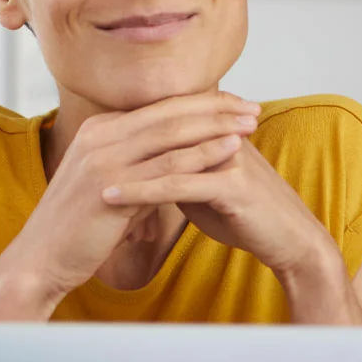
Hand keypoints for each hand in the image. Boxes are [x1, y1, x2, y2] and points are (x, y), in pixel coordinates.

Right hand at [4, 92, 261, 301]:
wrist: (40, 259)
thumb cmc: (76, 228)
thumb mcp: (105, 184)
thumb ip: (133, 164)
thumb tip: (167, 159)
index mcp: (97, 130)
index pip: (157, 108)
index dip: (199, 103)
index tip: (233, 104)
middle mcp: (99, 136)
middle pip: (168, 113)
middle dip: (215, 108)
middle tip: (251, 107)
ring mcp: (103, 159)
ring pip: (172, 134)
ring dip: (217, 126)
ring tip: (251, 124)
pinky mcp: (111, 187)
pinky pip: (167, 166)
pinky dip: (203, 155)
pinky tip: (231, 151)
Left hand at [101, 132, 340, 283]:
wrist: (289, 240)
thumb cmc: (247, 216)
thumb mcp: (204, 189)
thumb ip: (177, 171)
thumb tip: (146, 168)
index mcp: (214, 132)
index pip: (161, 121)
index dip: (124, 131)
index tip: (83, 143)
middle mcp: (220, 135)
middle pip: (158, 130)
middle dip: (115, 143)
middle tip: (72, 154)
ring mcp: (227, 156)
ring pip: (163, 155)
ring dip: (120, 165)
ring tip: (81, 175)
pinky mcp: (232, 184)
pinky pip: (176, 184)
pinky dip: (139, 191)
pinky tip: (111, 198)